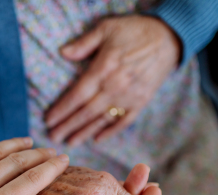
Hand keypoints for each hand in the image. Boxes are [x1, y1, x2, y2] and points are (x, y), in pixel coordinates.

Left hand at [45, 15, 180, 145]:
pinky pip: (123, 121)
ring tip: (70, 142)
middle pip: (86, 112)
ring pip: (102, 120)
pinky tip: (97, 139)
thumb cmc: (135, 30)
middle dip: (68, 126)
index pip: (77, 95)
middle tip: (53, 138)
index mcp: (104, 69)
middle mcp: (115, 86)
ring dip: (84, 132)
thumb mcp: (107, 28)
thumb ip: (84, 43)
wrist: (169, 38)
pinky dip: (110, 131)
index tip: (48, 120)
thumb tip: (63, 53)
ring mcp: (129, 97)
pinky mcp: (141, 102)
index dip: (62, 110)